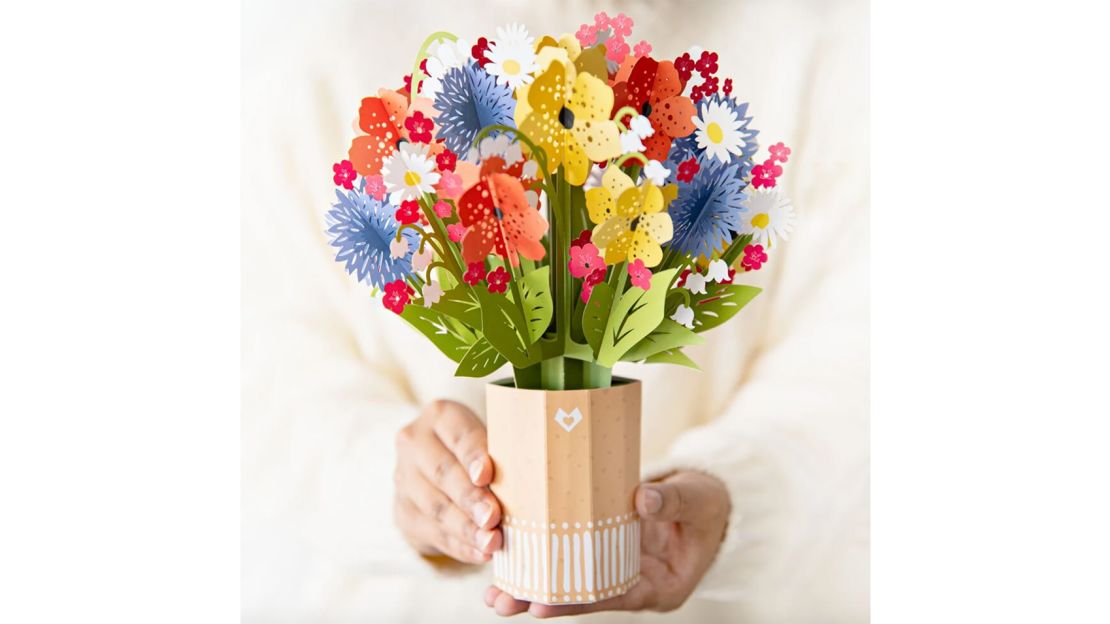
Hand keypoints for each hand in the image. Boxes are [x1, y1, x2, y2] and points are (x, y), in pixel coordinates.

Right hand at [394, 399, 501, 563]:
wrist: (437, 468)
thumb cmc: (479, 451)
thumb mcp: (490, 439)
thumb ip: (504, 454)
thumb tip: (533, 480)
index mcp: (441, 415)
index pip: (458, 435)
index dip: (473, 456)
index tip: (487, 476)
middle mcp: (414, 443)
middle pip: (443, 472)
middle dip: (470, 498)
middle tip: (492, 517)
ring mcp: (404, 478)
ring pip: (435, 506)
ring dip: (466, 528)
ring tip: (491, 542)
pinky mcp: (403, 512)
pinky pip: (432, 532)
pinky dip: (460, 546)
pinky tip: (480, 554)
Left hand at [484, 471, 729, 616]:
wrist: (707, 498)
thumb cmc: (708, 504)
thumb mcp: (699, 501)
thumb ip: (674, 501)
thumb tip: (642, 498)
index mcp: (660, 585)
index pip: (612, 597)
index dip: (576, 601)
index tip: (540, 605)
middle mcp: (632, 581)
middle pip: (582, 596)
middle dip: (539, 600)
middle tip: (500, 603)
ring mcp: (614, 564)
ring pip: (569, 578)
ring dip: (531, 581)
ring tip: (492, 591)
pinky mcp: (600, 543)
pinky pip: (568, 550)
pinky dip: (541, 552)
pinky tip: (510, 550)